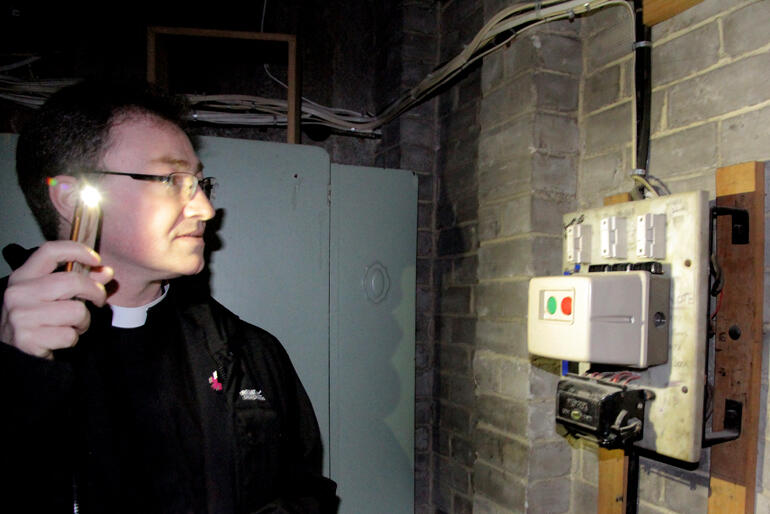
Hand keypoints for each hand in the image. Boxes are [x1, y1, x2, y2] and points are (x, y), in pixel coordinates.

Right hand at [0, 241, 113, 358]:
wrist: (16, 355)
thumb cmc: (39, 321)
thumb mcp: (55, 297)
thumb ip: (81, 282)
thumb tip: (106, 271)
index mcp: (23, 277)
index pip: (50, 251)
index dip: (78, 250)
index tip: (96, 260)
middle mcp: (18, 293)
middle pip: (72, 281)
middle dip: (95, 292)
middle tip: (98, 301)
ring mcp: (21, 315)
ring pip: (76, 310)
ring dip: (83, 321)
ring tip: (73, 325)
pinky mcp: (27, 338)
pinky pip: (69, 334)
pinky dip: (73, 338)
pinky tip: (60, 338)